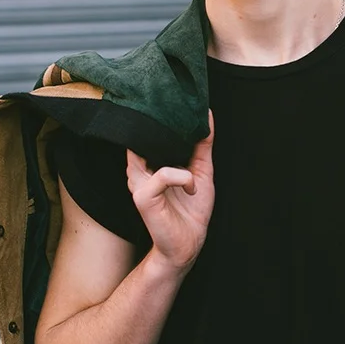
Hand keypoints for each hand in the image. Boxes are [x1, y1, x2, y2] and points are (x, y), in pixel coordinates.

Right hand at [125, 109, 214, 273]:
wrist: (187, 245)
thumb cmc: (191, 211)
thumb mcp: (201, 171)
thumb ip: (202, 145)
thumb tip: (206, 115)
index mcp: (149, 162)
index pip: (145, 131)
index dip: (156, 113)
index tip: (173, 97)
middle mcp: (138, 170)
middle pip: (140, 134)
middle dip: (157, 121)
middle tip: (176, 106)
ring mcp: (137, 183)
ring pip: (149, 148)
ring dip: (173, 145)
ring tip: (187, 155)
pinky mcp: (142, 197)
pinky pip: (163, 174)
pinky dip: (183, 177)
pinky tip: (191, 188)